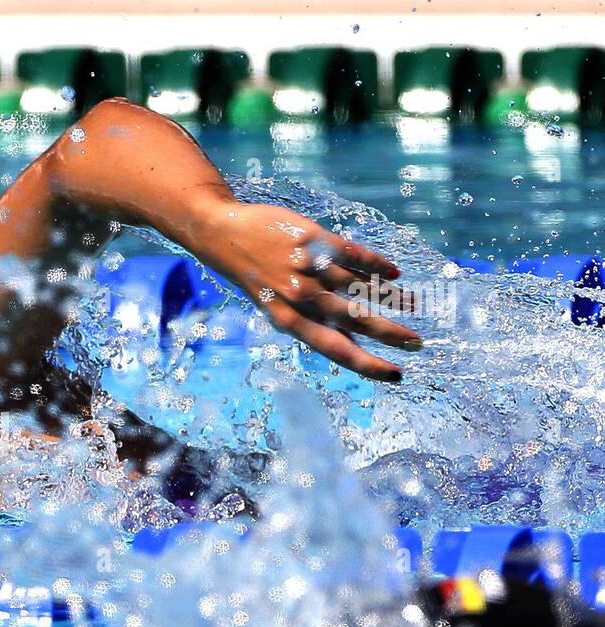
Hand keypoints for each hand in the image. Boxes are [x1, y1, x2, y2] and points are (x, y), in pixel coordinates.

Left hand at [201, 202, 420, 381]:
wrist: (224, 235)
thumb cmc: (256, 279)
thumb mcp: (276, 308)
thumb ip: (312, 323)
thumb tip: (351, 343)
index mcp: (288, 321)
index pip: (334, 349)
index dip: (366, 364)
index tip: (395, 375)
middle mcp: (300, 297)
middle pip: (354, 321)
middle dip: (390, 334)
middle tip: (417, 343)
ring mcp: (308, 267)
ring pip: (360, 287)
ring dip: (390, 298)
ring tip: (411, 304)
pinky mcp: (314, 239)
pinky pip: (354, 255)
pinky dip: (376, 265)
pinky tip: (394, 273)